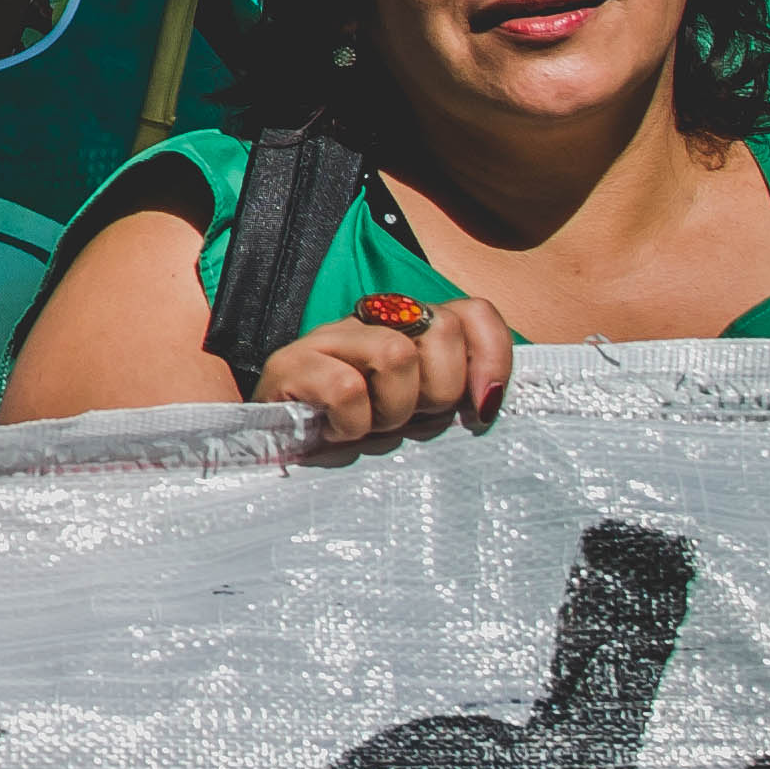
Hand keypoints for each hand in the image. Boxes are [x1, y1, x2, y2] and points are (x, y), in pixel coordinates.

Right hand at [250, 297, 513, 447]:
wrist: (277, 455)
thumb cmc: (360, 435)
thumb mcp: (422, 413)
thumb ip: (458, 394)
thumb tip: (489, 401)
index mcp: (408, 327)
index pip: (471, 313)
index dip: (491, 358)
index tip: (482, 411)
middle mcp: (370, 321)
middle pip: (439, 328)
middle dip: (437, 391)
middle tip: (409, 419)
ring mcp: (328, 338)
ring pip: (396, 353)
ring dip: (392, 409)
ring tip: (370, 427)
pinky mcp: (290, 364)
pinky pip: (346, 388)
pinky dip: (352, 423)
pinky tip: (337, 433)